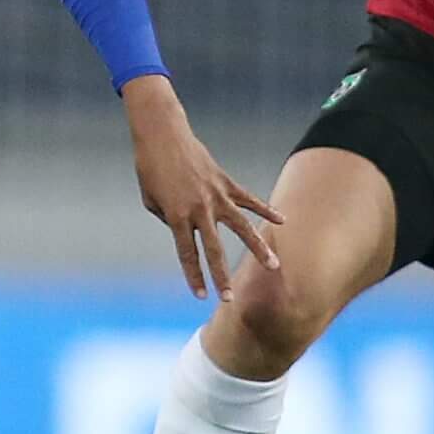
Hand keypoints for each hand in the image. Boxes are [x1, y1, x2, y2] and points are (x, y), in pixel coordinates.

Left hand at [122, 76, 282, 298]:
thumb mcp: (151, 200)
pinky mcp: (226, 182)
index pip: (187, 254)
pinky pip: (249, 200)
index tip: (201, 296)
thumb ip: (170, 220)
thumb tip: (189, 230)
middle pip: (214, 249)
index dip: (194, 276)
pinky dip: (266, 209)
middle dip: (222, 276)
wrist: (162, 135)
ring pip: (241, 227)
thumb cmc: (150, 168)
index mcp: (176, 216)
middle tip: (229, 299)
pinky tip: (282, 221)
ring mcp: (216, 195)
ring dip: (257, 248)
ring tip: (272, 266)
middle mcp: (199, 209)